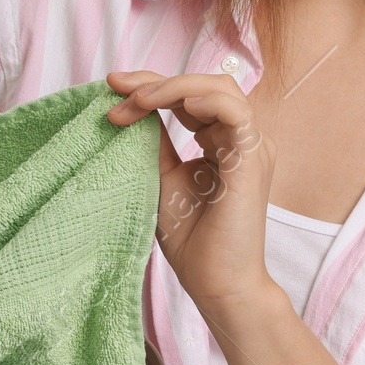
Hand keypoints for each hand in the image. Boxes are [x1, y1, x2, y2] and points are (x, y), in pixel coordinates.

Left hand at [104, 68, 279, 316]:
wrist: (215, 283)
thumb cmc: (193, 240)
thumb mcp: (162, 180)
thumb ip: (155, 143)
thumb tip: (132, 109)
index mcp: (222, 142)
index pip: (189, 96)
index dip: (150, 86)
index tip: (112, 88)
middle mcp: (240, 139)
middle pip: (203, 84)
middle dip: (155, 81)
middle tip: (117, 89)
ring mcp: (251, 146)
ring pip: (220, 88)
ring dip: (174, 87)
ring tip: (139, 100)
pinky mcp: (253, 159)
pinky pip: (235, 111)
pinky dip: (206, 99)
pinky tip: (178, 102)